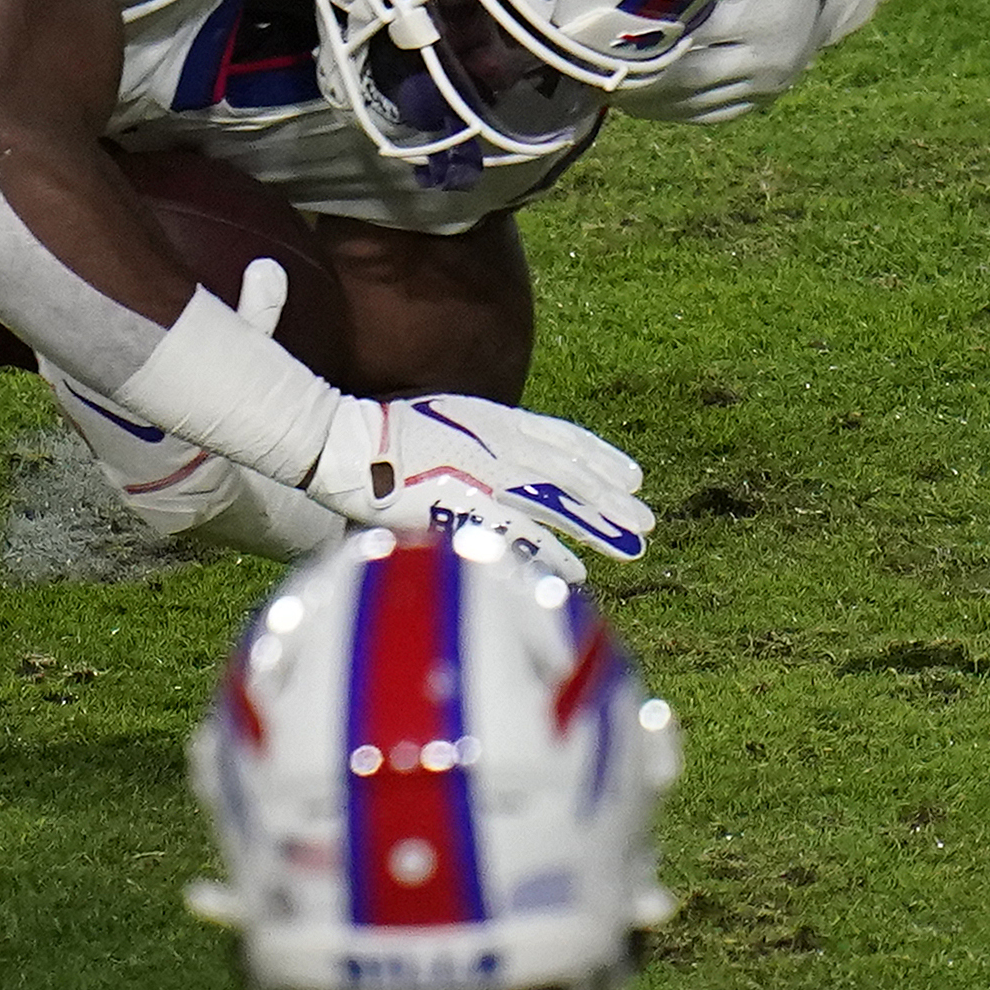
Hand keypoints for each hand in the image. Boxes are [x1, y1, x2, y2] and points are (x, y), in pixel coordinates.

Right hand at [307, 392, 649, 583]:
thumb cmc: (380, 436)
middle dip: (612, 498)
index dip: (600, 457)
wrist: (344, 444)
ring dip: (599, 524)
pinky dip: (552, 552)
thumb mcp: (444, 421)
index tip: (631, 475)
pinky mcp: (470, 507)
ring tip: (632, 544)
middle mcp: (500, 444)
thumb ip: (480, 440)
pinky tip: (575, 570)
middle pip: (572, 472)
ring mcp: (487, 475)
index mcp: (495, 419)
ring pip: (561, 501)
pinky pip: (523, 533)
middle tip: (646, 521)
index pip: (564, 437)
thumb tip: (501, 462)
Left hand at [627, 0, 929, 124]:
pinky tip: (632, 98)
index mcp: (763, 15)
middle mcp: (768, 57)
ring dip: (644, 99)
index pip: (689, 34)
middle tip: (585, 66)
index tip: (597, 32)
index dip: (643, 34)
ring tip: (599, 83)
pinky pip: (707, 113)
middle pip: (686, 77)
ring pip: (692, 103)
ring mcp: (767, 84)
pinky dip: (668, 109)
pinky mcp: (762, 99)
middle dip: (635, 75)